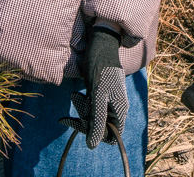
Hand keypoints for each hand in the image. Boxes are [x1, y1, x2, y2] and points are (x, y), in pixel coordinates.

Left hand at [61, 26, 126, 147]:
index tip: (86, 126)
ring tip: (74, 96)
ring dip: (81, 110)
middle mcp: (115, 108)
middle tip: (75, 107)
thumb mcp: (97, 97)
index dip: (97, 135)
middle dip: (85, 120)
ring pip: (92, 118)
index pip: (112, 136)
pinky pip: (89, 108)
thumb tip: (91, 146)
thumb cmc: (101, 70)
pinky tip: (75, 95)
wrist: (100, 47)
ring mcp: (107, 102)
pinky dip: (81, 104)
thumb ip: (96, 121)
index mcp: (120, 111)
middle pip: (99, 128)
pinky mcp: (99, 95)